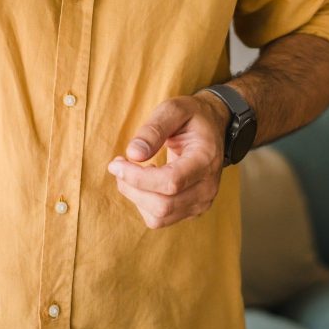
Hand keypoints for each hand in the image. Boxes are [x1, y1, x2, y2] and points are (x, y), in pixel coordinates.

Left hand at [107, 92, 226, 228]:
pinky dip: (143, 202)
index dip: (138, 178)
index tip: (116, 163)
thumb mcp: (174, 109)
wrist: (213, 129)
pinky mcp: (191, 210)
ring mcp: (201, 203)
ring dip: (134, 196)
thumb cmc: (191, 117)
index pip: (171, 182)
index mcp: (206, 160)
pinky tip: (145, 181)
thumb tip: (133, 154)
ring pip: (159, 216)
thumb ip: (154, 128)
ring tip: (130, 171)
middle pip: (163, 205)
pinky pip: (160, 219)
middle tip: (118, 164)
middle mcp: (208, 187)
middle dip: (131, 187)